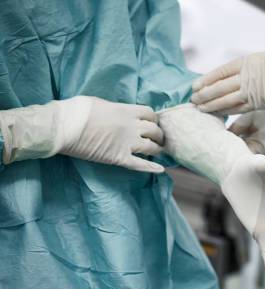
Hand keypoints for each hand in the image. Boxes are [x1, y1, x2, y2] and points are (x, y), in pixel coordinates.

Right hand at [0, 96, 163, 171]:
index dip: (153, 118)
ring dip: (157, 149)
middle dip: (159, 134)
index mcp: (126, 111)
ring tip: (159, 151)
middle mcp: (131, 127)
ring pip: (151, 148)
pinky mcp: (119, 158)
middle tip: (159, 138)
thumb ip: (115, 109)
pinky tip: (161, 170)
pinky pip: (140, 164)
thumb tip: (120, 113)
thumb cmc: (76, 111)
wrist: (63, 128)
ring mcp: (127, 143)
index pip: (150, 113)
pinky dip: (151, 168)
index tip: (153, 122)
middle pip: (154, 130)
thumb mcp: (100, 102)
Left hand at [191, 47, 264, 113]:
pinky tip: (218, 113)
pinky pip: (238, 108)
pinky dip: (226, 111)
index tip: (196, 85)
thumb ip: (263, 60)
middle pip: (221, 86)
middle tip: (193, 100)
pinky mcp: (259, 104)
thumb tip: (259, 62)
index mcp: (250, 61)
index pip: (223, 71)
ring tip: (200, 108)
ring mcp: (253, 90)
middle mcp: (248, 75)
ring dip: (212, 105)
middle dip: (205, 94)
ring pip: (226, 99)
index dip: (208, 79)